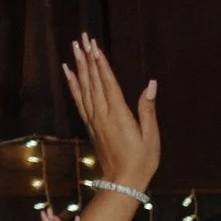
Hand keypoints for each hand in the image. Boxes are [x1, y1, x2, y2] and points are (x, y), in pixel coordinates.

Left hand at [61, 32, 158, 189]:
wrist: (122, 182)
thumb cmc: (142, 161)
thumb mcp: (151, 136)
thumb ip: (148, 109)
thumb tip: (151, 84)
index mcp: (118, 115)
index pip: (107, 82)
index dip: (100, 62)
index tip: (94, 45)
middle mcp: (102, 114)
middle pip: (92, 81)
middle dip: (87, 58)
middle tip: (82, 38)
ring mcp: (94, 120)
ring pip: (84, 88)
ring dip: (79, 67)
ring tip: (74, 48)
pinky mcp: (90, 126)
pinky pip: (79, 100)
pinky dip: (73, 85)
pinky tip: (69, 73)